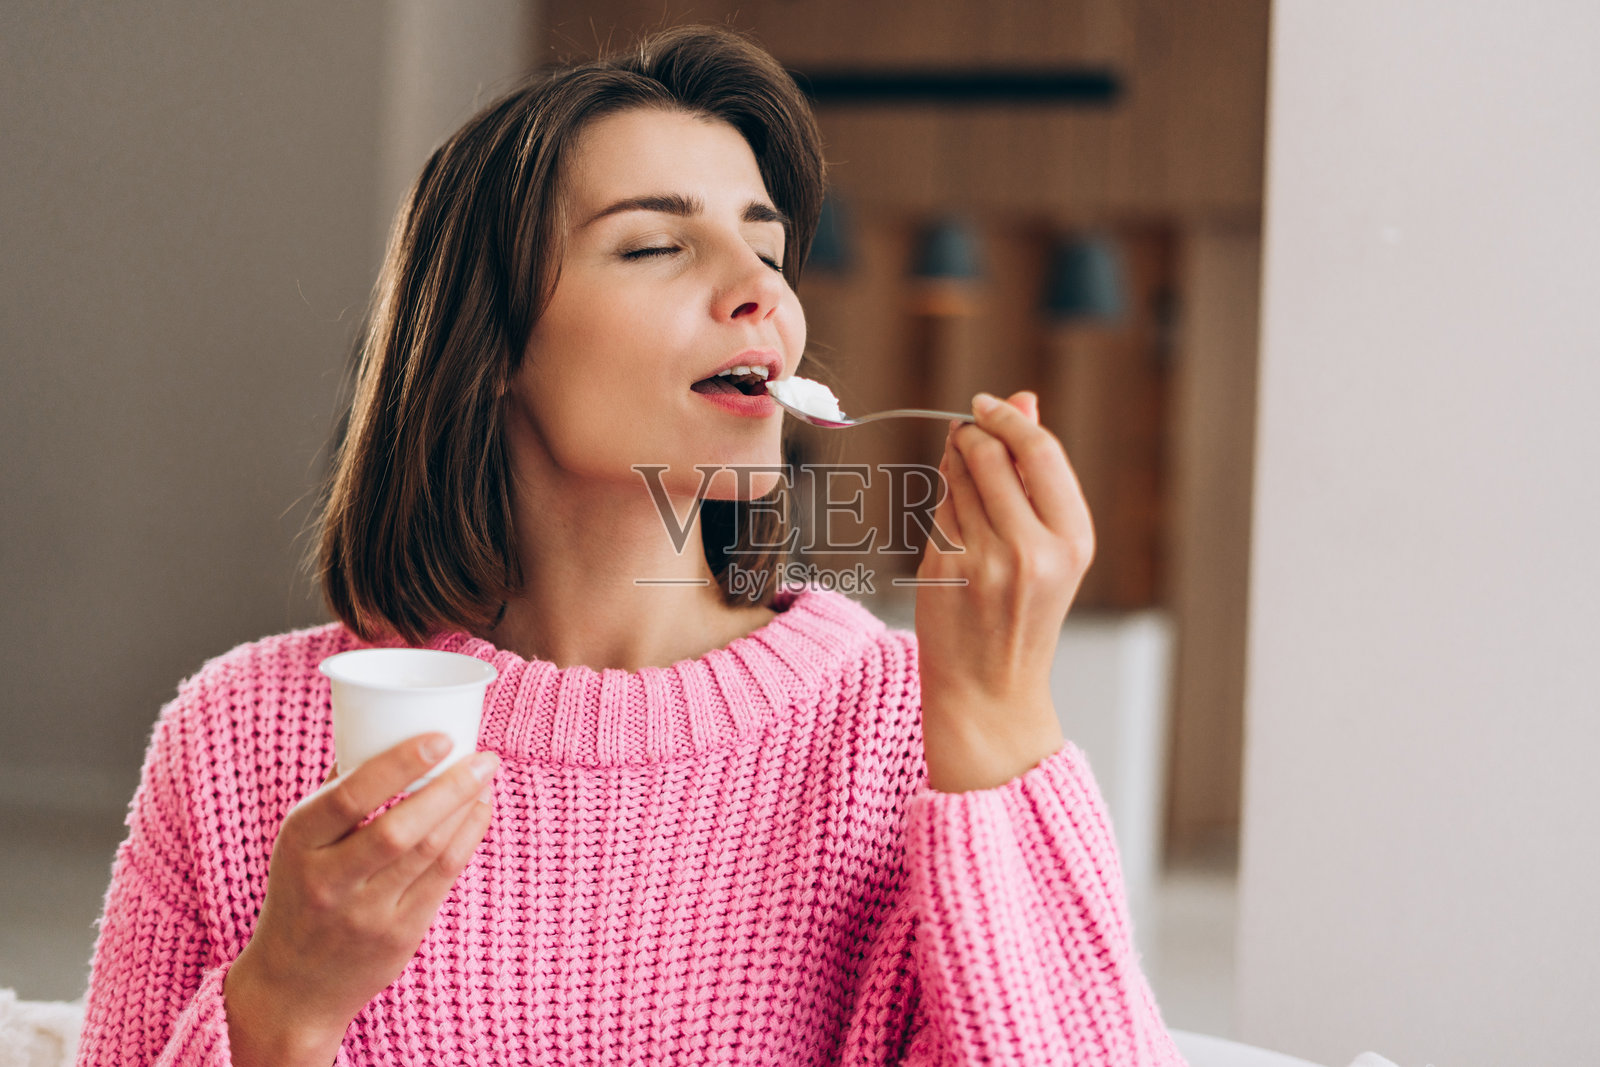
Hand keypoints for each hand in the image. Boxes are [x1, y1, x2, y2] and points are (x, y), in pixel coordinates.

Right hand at [224, 735, 497, 1063]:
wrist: (292, 987)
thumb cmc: (302, 892)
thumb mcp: (300, 843)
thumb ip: (337, 793)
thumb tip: (380, 731)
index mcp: (299, 842)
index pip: (350, 797)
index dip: (400, 764)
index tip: (442, 737)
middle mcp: (329, 880)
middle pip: (400, 828)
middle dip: (450, 787)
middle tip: (484, 756)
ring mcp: (366, 912)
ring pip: (429, 852)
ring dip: (466, 809)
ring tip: (485, 777)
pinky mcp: (399, 935)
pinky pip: (443, 877)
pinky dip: (467, 838)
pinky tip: (479, 812)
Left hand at [914, 390, 1094, 791]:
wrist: (992, 689)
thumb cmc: (1024, 612)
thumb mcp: (1052, 546)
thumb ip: (1036, 474)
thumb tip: (1024, 398)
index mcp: (1072, 540)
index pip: (1040, 451)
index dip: (1008, 417)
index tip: (985, 403)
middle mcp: (1033, 550)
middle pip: (991, 454)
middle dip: (972, 433)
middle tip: (963, 433)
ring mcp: (985, 561)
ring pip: (956, 478)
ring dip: (953, 466)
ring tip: (964, 489)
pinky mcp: (944, 570)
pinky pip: (937, 511)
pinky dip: (941, 506)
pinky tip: (954, 528)